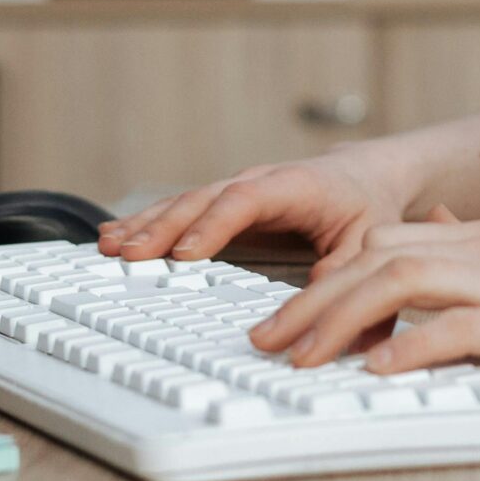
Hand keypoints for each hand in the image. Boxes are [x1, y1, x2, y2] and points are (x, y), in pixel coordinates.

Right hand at [95, 145, 413, 277]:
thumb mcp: (371, 239)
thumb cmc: (367, 206)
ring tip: (108, 245)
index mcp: (295, 185)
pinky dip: (147, 222)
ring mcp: (236, 189)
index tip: (184, 253)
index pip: (247, 199)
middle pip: (203, 199)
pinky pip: (181, 210)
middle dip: (164, 227)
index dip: (213, 225)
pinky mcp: (223, 204)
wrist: (362, 175)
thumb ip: (351, 272)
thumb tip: (328, 305)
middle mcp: (257, 181)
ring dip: (146, 224)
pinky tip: (115, 235)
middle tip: (128, 254)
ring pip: (184, 203)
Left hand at [245, 207, 479, 426]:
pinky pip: (458, 330)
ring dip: (339, 321)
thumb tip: (436, 225)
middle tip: (266, 340)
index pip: (381, 243)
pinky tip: (374, 371)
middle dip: (310, 299)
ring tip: (300, 357)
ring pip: (402, 282)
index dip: (323, 279)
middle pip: (376, 257)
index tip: (284, 319)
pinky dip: (407, 348)